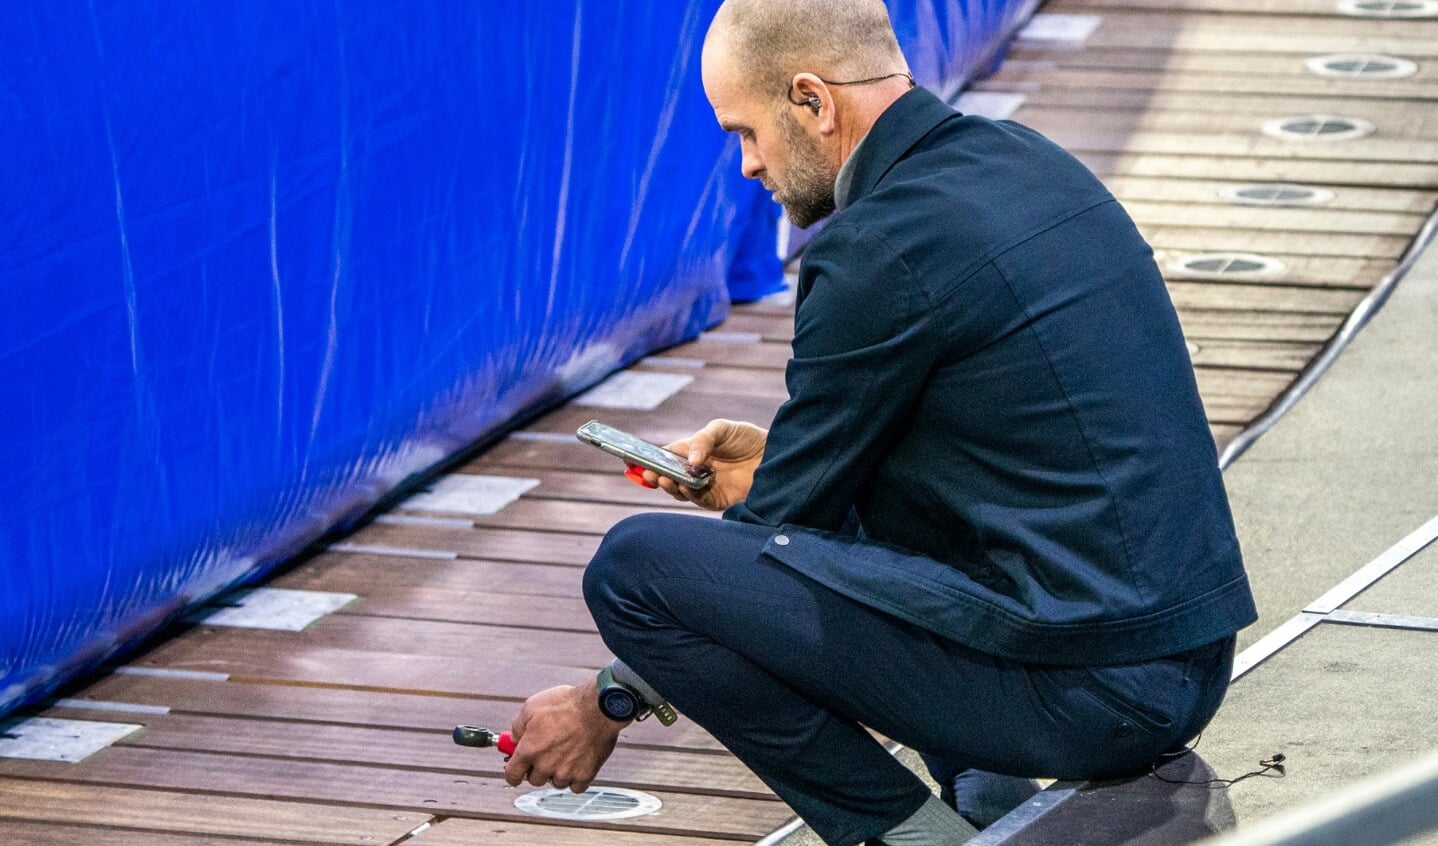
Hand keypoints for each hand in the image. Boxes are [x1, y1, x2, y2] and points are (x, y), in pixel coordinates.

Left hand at [503, 682, 622, 792]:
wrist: (598, 708)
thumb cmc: (567, 704)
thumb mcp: (532, 706)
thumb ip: (518, 727)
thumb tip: (514, 739)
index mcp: (529, 750)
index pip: (512, 775)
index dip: (513, 772)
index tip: (517, 769)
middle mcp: (545, 765)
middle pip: (534, 780)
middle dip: (538, 768)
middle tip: (547, 752)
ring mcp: (565, 773)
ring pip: (556, 783)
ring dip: (557, 772)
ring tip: (567, 752)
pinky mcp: (585, 775)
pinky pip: (576, 786)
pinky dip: (576, 777)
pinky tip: (578, 761)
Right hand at [642, 418, 766, 510]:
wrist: (777, 455)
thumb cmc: (748, 438)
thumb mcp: (722, 429)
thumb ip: (704, 440)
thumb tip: (691, 460)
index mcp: (692, 451)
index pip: (665, 457)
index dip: (649, 459)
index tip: (632, 460)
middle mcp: (696, 470)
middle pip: (669, 476)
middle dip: (656, 476)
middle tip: (649, 474)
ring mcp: (706, 486)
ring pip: (680, 491)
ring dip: (670, 487)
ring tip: (665, 479)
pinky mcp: (719, 499)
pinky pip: (699, 500)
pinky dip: (690, 495)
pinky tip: (687, 487)